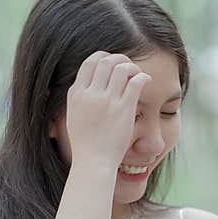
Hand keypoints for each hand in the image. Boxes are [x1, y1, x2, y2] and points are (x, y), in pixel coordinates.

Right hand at [64, 51, 150, 168]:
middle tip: (128, 66)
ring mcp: (108, 101)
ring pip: (122, 68)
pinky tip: (146, 80)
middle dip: (119, 58)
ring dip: (132, 66)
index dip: (103, 57)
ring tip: (137, 74)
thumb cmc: (85, 143)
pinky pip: (136, 82)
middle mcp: (91, 94)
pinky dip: (143, 77)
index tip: (112, 63)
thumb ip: (76, 98)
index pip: (89, 62)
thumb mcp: (71, 117)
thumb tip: (81, 84)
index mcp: (77, 94)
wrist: (94, 161)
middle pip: (106, 61)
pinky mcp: (124, 109)